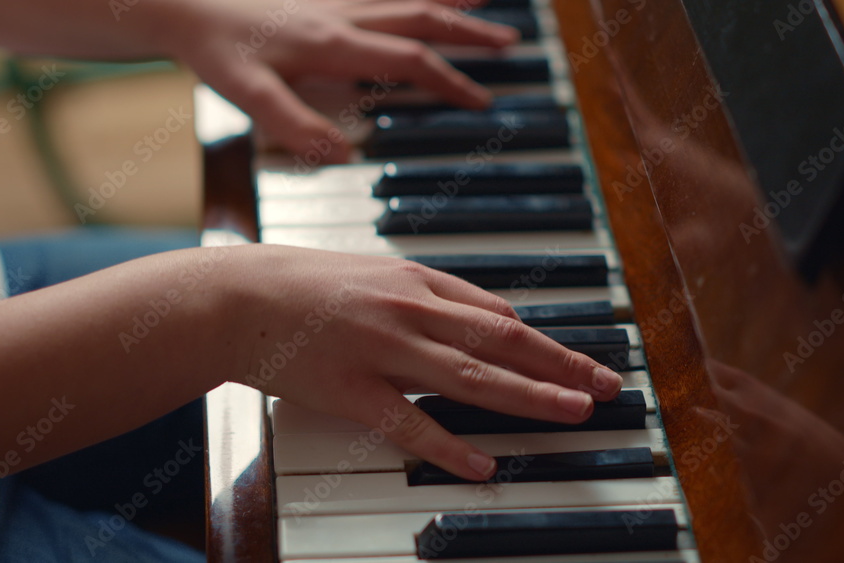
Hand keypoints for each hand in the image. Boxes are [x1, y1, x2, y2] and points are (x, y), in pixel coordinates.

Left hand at [167, 0, 517, 162]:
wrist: (188, 7)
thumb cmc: (218, 51)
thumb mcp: (249, 96)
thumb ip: (294, 126)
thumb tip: (342, 154)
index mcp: (334, 43)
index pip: (409, 61)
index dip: (449, 81)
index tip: (481, 100)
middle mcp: (343, 15)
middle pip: (422, 18)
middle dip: (469, 33)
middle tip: (509, 43)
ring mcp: (337, 1)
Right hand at [225, 245, 623, 480]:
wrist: (237, 296)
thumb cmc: (307, 284)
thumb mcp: (377, 274)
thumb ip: (433, 295)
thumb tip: (490, 318)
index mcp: (417, 282)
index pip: (498, 316)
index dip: (546, 343)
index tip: (579, 363)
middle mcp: (409, 311)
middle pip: (500, 342)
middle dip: (560, 365)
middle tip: (606, 386)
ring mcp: (381, 349)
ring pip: (469, 377)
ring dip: (528, 396)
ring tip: (574, 412)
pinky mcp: (349, 389)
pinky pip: (407, 423)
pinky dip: (448, 445)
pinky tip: (483, 464)